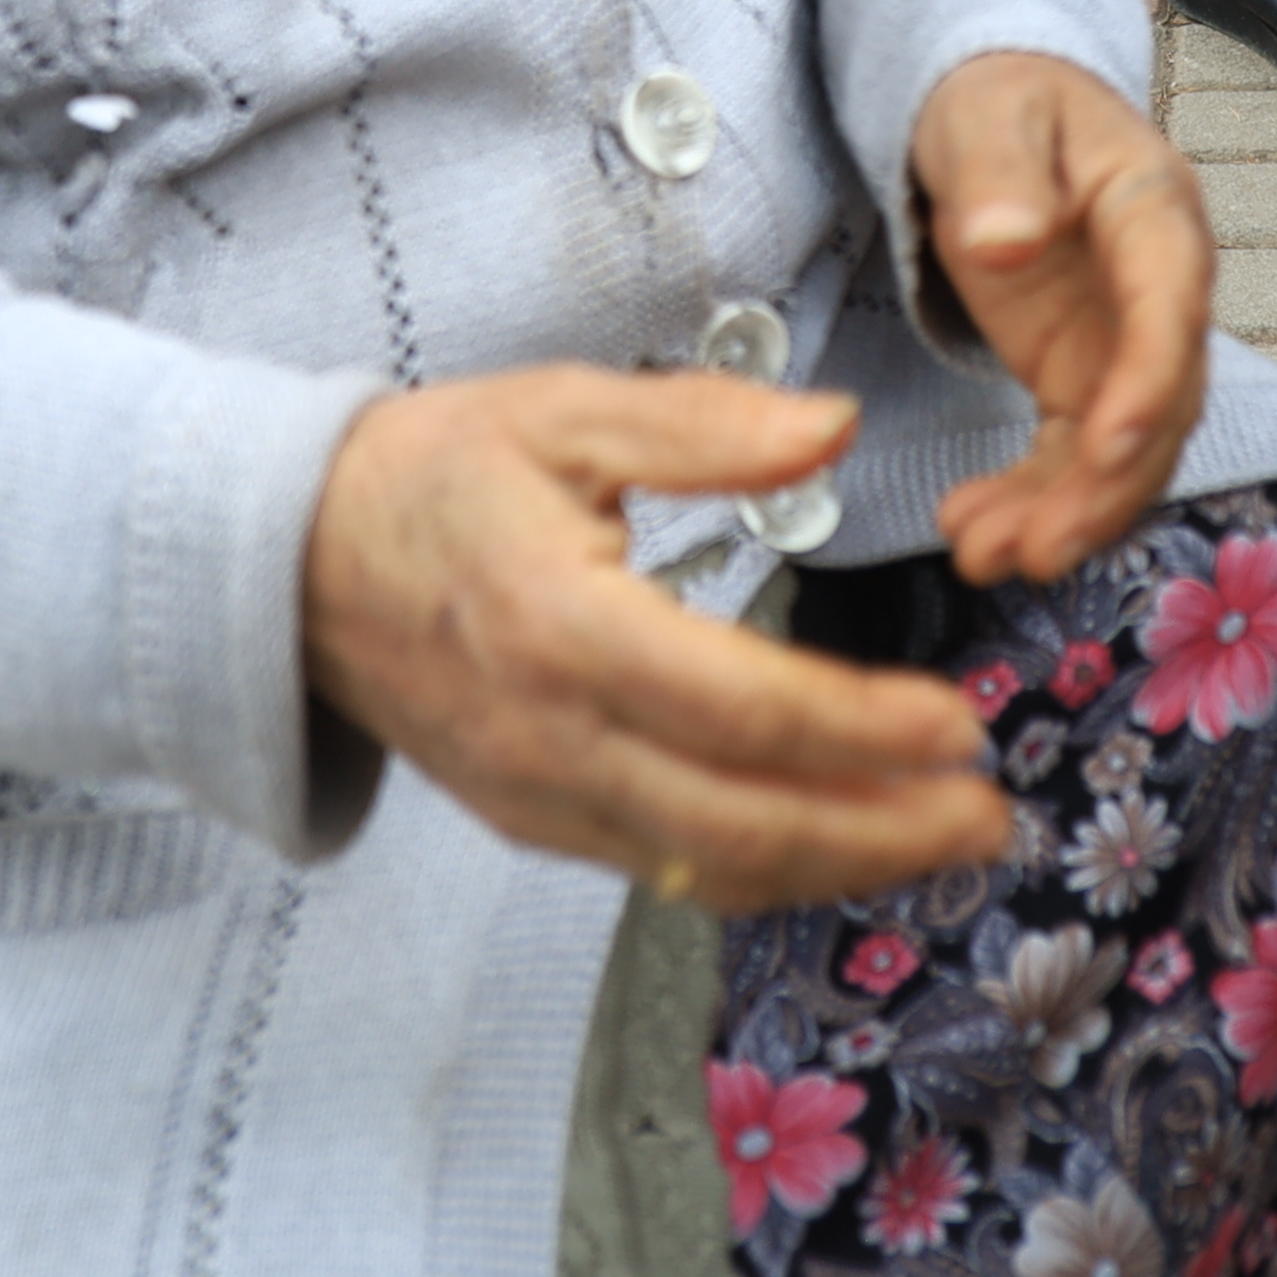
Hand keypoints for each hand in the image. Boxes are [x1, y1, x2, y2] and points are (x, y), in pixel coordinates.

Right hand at [303, 368, 1005, 910]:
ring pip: (707, 865)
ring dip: (836, 866)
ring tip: (941, 839)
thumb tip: (835, 426)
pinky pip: (663, 867)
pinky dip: (761, 867)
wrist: (287, 560)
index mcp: (561, 624)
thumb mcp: (561, 409)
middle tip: (989, 813)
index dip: (860, 729)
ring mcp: (536, 795)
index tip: (960, 725)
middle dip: (879, 832)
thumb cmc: (431, 471)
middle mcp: (549, 734)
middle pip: (738, 821)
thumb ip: (703, 422)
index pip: (737, 707)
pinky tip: (835, 842)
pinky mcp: (530, 821)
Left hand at [907, 50, 1213, 584]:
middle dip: (1103, 486)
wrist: (998, 112)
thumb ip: (1000, 172)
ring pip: (1121, 450)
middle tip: (1036, 547)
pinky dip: (1033, 501)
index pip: (1171, 306)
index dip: (1150, 381)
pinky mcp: (1083, 377)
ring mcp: (1124, 342)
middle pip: (1160, 404)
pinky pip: (1073, 456)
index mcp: (1153, 212)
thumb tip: (1007, 242)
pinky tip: (972, 530)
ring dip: (1066, 513)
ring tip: (984, 555)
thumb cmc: (1002, 100)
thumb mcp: (990, 116)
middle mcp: (1159, 290)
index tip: (1105, 445)